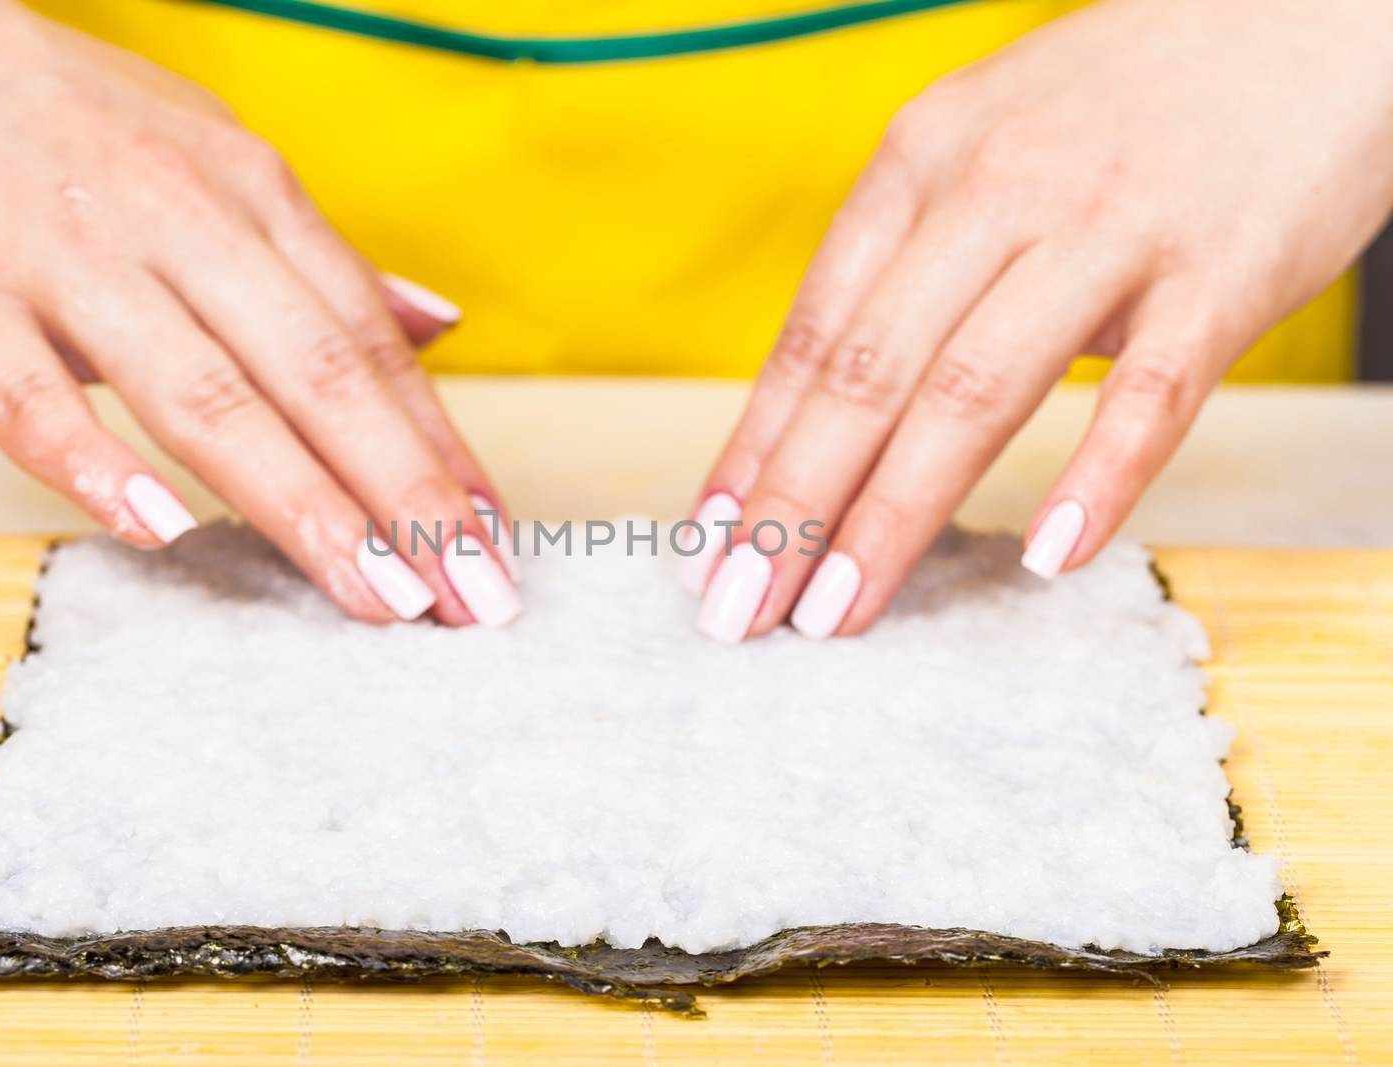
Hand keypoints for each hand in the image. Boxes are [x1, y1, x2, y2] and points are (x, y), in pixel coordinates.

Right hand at [0, 0, 518, 625]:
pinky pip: (30, 397)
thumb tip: (435, 325)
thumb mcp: (216, 160)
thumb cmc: (61, 122)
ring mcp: (70, 261)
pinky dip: (95, 464)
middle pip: (317, 378)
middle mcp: (180, 225)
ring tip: (380, 596)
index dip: (441, 446)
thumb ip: (323, 261)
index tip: (497, 536)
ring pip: (205, 400)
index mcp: (250, 196)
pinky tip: (161, 532)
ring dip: (304, 507)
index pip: (370, 341)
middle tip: (472, 597)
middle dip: (408, 497)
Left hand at [688, 0, 1392, 642]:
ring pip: (976, 394)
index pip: (814, 333)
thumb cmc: (1128, 103)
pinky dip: (1098, 479)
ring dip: (895, 515)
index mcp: (923, 162)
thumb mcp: (984, 147)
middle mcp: (998, 189)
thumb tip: (830, 401)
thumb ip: (912, 260)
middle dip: (794, 504)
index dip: (755, 447)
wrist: (1308, 12)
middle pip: (869, 374)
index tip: (710, 541)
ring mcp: (1110, 229)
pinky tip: (1050, 556)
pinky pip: (1151, 394)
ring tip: (838, 610)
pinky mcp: (1222, 270)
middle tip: (744, 607)